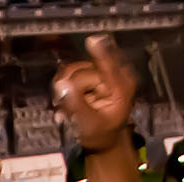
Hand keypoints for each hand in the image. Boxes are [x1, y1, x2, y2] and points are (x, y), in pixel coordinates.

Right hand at [52, 34, 137, 152]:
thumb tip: (61, 85)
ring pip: (72, 71)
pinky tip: (67, 102)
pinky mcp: (91, 75)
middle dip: (70, 88)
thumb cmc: (101, 134)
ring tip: (67, 109)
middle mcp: (113, 76)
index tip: (93, 40)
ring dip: (65, 89)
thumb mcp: (90, 124)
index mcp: (121, 87)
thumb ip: (76, 104)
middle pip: (82, 71)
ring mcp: (101, 74)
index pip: (108, 64)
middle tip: (66, 109)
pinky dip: (64, 88)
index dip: (98, 52)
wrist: (104, 140)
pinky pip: (70, 74)